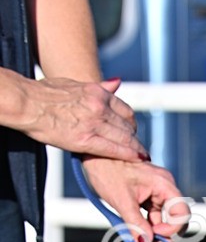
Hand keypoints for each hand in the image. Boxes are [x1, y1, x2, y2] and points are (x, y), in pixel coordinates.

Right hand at [9, 75, 146, 160]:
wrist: (28, 104)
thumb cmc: (45, 94)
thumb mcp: (74, 83)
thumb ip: (98, 87)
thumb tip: (117, 83)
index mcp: (96, 92)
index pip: (125, 109)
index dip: (132, 123)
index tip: (133, 131)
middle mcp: (99, 106)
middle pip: (127, 125)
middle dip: (135, 137)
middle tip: (140, 147)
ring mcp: (93, 123)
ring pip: (124, 137)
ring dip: (135, 148)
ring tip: (142, 155)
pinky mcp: (86, 140)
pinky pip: (114, 149)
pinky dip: (129, 154)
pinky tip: (138, 158)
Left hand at [82, 156, 189, 241]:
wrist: (95, 156)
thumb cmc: (108, 171)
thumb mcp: (122, 200)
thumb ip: (135, 224)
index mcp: (164, 184)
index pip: (182, 213)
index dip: (173, 228)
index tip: (156, 235)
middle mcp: (165, 188)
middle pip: (177, 219)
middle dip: (166, 235)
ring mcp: (157, 193)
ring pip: (164, 221)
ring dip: (154, 233)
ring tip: (140, 241)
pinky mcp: (148, 198)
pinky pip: (153, 217)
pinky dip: (146, 227)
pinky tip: (136, 233)